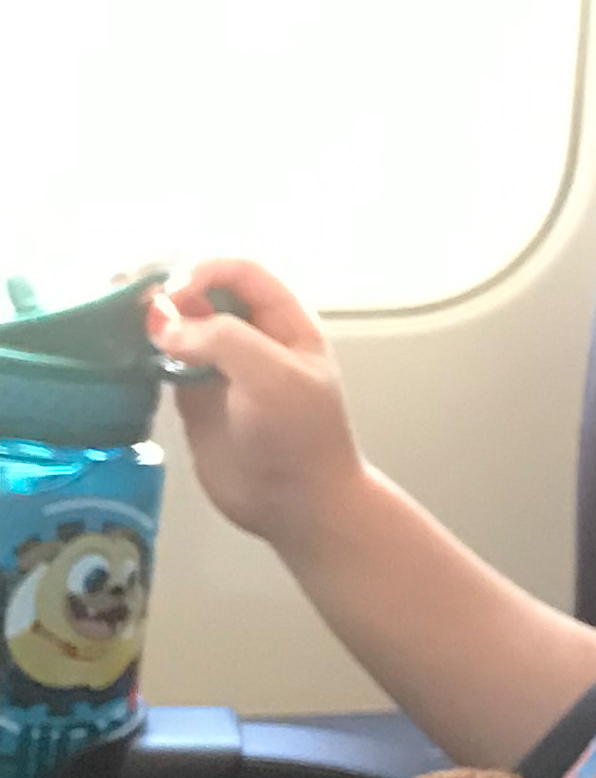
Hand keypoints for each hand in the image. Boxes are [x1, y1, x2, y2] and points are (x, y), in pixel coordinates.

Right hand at [150, 258, 365, 549]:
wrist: (300, 505)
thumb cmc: (299, 438)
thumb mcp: (273, 377)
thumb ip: (223, 339)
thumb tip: (162, 323)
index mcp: (286, 325)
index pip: (240, 272)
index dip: (204, 272)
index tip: (175, 297)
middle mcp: (254, 339)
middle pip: (204, 292)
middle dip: (168, 288)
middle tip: (128, 299)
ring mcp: (223, 368)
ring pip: (180, 324)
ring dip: (149, 316)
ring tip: (115, 316)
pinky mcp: (196, 397)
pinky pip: (164, 359)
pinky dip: (142, 349)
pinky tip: (121, 350)